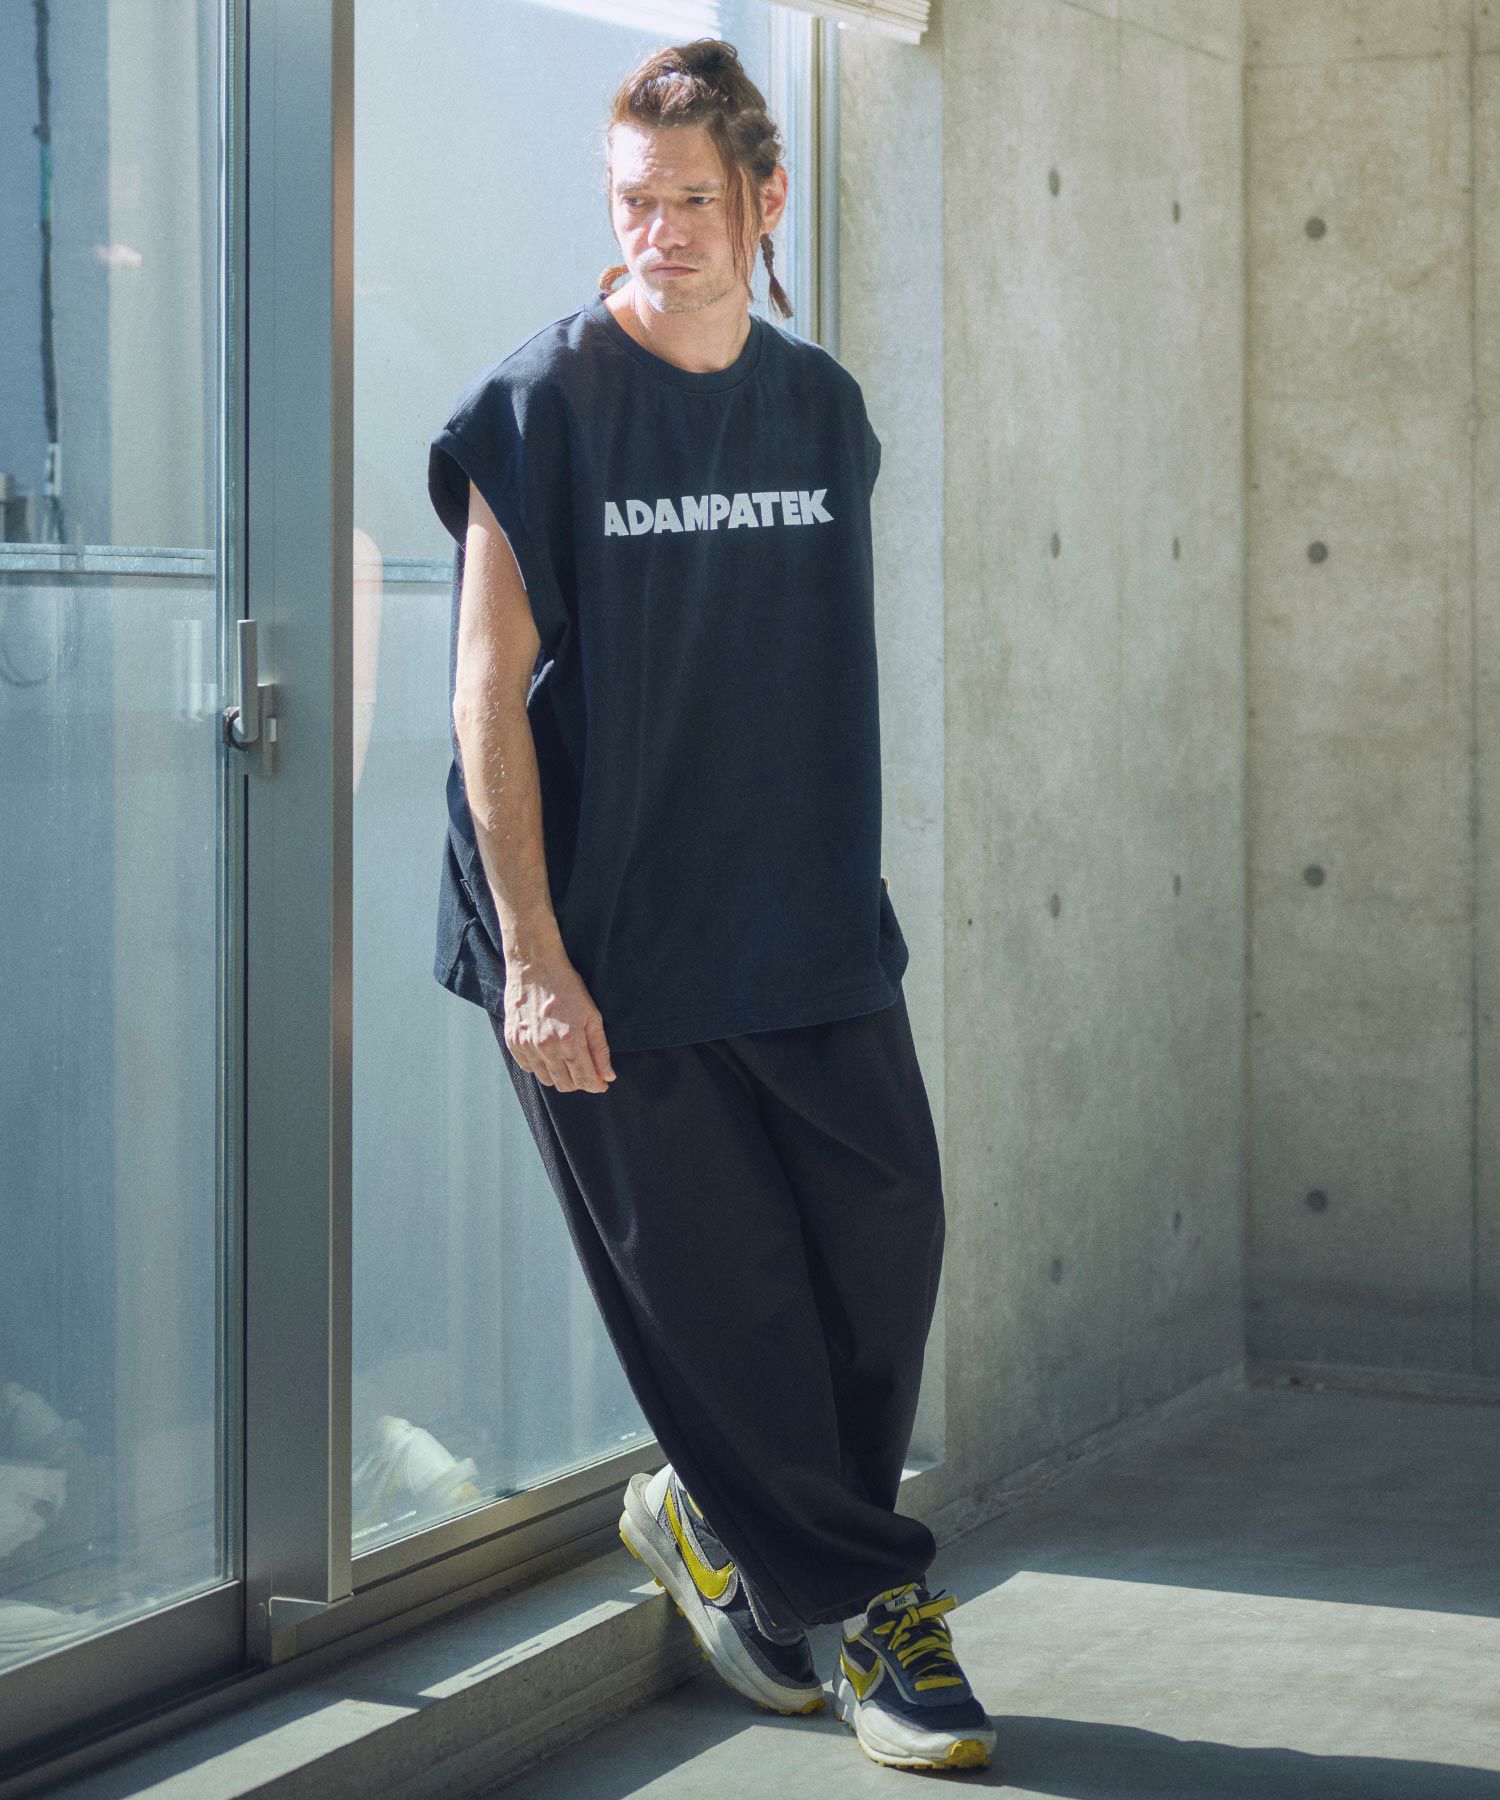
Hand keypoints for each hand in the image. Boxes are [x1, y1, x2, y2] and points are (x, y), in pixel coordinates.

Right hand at [502, 948, 616, 1093]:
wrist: (534, 967)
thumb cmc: (566, 988)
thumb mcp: (592, 1015)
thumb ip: (600, 1049)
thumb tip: (608, 1076)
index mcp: (569, 1041)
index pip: (584, 1080)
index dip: (596, 1085)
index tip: (601, 1083)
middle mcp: (546, 1047)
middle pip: (565, 1085)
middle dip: (579, 1082)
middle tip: (585, 1069)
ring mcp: (526, 1046)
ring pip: (546, 1080)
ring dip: (559, 1075)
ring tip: (566, 1058)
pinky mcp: (512, 1042)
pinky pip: (528, 1068)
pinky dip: (540, 1066)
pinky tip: (548, 1051)